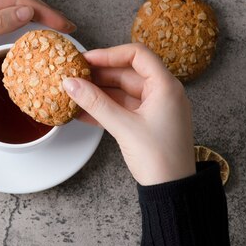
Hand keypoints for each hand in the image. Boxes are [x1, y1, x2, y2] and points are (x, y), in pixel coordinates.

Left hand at [0, 0, 74, 79]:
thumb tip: (27, 12)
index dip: (43, 11)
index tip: (64, 24)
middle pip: (15, 0)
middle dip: (42, 12)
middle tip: (66, 27)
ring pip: (8, 7)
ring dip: (31, 17)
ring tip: (53, 28)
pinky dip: (16, 22)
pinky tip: (26, 29)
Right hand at [62, 44, 195, 185]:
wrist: (173, 191)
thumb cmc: (160, 159)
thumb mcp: (124, 127)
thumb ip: (95, 103)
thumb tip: (71, 84)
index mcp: (166, 86)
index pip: (137, 55)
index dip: (109, 54)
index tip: (87, 60)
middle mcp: (163, 93)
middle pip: (127, 72)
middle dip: (99, 75)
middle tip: (75, 76)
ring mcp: (155, 108)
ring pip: (122, 91)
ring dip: (98, 92)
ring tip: (74, 93)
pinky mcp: (147, 123)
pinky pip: (122, 108)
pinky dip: (104, 108)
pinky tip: (82, 111)